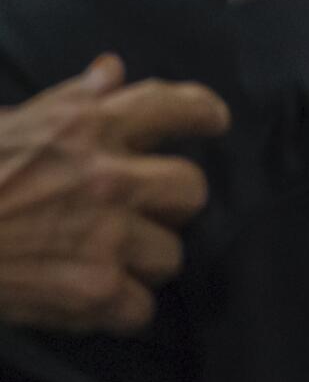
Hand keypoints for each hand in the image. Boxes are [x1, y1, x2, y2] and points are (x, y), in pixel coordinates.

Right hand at [0, 54, 228, 332]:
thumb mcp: (8, 122)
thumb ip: (70, 100)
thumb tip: (112, 70)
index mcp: (84, 126)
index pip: (169, 106)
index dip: (201, 112)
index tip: (214, 121)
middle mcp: (107, 177)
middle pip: (192, 190)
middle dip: (171, 204)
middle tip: (140, 212)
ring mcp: (107, 236)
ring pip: (171, 256)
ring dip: (141, 262)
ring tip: (97, 259)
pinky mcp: (98, 290)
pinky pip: (142, 309)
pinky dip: (116, 311)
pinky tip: (84, 298)